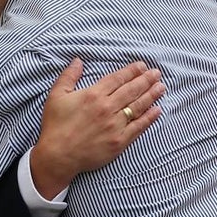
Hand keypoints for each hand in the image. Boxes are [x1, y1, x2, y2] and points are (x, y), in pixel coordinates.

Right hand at [29, 59, 164, 198]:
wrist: (58, 156)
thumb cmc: (55, 125)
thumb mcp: (56, 96)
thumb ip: (68, 76)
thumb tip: (78, 61)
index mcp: (93, 94)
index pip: (118, 78)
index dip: (132, 71)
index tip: (142, 66)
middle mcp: (107, 108)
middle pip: (132, 90)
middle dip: (146, 80)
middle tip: (157, 73)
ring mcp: (115, 125)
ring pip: (138, 106)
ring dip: (151, 95)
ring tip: (161, 87)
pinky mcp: (119, 141)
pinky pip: (138, 127)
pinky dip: (149, 118)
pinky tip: (157, 110)